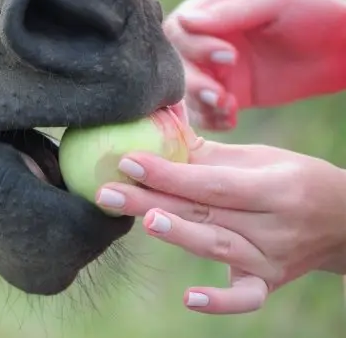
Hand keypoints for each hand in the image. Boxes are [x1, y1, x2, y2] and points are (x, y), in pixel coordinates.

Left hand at [94, 139, 345, 313]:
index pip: (211, 182)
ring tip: (143, 221)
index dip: (169, 172)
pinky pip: (246, 297)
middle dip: (153, 200)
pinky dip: (221, 301)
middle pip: (205, 212)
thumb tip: (159, 125)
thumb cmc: (293, 179)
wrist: (344, 221)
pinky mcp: (268, 282)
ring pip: (218, 247)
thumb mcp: (261, 158)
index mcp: (274, 187)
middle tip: (106, 192)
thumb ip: (209, 151)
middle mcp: (274, 224)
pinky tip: (189, 299)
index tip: (127, 161)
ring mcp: (272, 257)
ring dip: (179, 235)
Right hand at [164, 0, 345, 130]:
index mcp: (210, 7)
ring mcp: (213, 68)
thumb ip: (230, 12)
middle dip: (194, 80)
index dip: (194, 46)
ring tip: (227, 108)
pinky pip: (204, 110)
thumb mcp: (272, 2)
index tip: (229, 56)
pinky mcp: (227, 93)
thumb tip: (184, 20)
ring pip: (185, 89)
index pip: (179, 28)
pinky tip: (231, 119)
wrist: (340, 48)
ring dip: (200, 102)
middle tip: (219, 94)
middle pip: (176, 62)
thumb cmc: (310, 12)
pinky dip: (212, 118)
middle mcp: (205, 38)